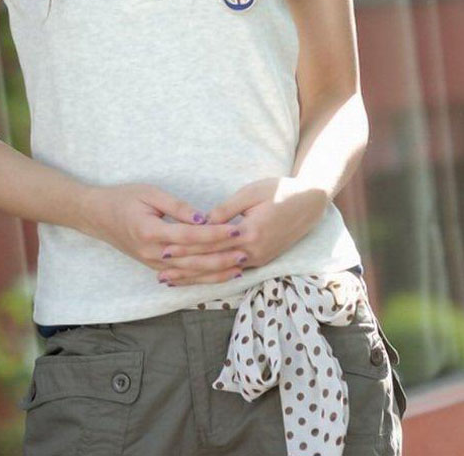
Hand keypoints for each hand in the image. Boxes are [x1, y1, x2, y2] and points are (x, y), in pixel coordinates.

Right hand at [80, 183, 249, 284]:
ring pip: (189, 272)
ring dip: (215, 271)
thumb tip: (202, 217)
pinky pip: (181, 275)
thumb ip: (176, 206)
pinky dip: (201, 277)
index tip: (236, 229)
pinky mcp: (154, 266)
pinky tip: (218, 276)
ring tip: (239, 267)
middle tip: (246, 251)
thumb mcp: (149, 193)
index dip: (215, 234)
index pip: (190, 236)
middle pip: (193, 258)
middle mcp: (153, 253)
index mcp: (151, 231)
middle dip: (221, 256)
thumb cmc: (123, 198)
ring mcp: (153, 263)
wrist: (97, 215)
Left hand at [154, 177, 328, 286]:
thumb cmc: (280, 190)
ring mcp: (259, 259)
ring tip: (173, 281)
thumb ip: (227, 209)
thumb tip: (202, 221)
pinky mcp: (262, 260)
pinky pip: (232, 271)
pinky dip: (213, 276)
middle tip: (161, 274)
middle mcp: (253, 251)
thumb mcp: (252, 192)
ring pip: (221, 272)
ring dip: (196, 278)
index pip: (211, 243)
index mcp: (250, 232)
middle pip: (213, 263)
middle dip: (186, 269)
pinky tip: (199, 279)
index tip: (164, 249)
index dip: (187, 247)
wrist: (311, 201)